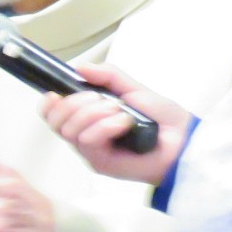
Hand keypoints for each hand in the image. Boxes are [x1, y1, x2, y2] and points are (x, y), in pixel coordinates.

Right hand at [40, 65, 193, 187]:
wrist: (182, 140)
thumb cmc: (161, 118)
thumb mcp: (133, 89)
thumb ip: (108, 76)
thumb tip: (79, 67)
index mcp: (87, 119)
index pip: (52, 116)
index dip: (49, 105)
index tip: (56, 93)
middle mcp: (85, 136)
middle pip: (57, 123)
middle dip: (75, 104)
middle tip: (101, 99)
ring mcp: (91, 152)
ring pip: (71, 131)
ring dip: (94, 114)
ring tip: (119, 110)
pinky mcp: (101, 163)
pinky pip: (89, 141)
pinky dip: (105, 126)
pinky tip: (124, 122)